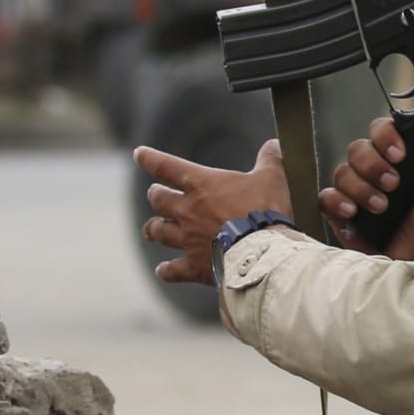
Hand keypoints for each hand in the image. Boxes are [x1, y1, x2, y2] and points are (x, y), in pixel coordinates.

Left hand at [133, 139, 294, 285]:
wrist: (261, 254)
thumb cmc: (265, 210)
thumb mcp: (273, 177)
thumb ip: (271, 158)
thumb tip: (275, 144)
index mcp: (202, 185)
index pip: (167, 166)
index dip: (150, 159)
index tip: (139, 154)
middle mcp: (187, 211)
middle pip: (159, 200)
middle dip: (156, 195)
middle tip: (155, 194)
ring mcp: (187, 240)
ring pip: (158, 232)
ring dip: (153, 229)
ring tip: (151, 229)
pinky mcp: (194, 266)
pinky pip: (172, 270)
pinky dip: (166, 270)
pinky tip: (162, 270)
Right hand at [321, 116, 413, 263]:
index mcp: (396, 156)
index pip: (381, 130)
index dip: (386, 136)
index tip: (400, 154)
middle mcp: (372, 168)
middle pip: (357, 149)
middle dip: (373, 165)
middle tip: (393, 184)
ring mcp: (354, 189)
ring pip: (342, 172)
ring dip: (361, 188)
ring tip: (381, 207)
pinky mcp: (340, 212)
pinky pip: (326, 197)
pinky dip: (337, 202)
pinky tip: (353, 211)